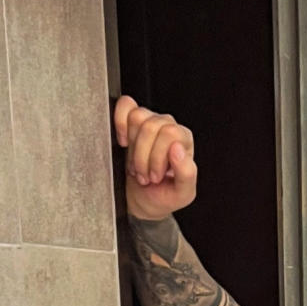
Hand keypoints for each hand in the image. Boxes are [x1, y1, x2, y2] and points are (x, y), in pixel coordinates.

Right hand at [113, 95, 197, 222]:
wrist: (144, 200)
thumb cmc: (164, 195)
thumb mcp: (181, 194)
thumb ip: (186, 173)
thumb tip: (178, 149)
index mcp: (184, 140)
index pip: (169, 133)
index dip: (156, 158)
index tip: (155, 176)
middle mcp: (169, 127)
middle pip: (150, 126)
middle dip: (142, 156)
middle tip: (145, 174)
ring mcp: (150, 121)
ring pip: (137, 117)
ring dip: (132, 146)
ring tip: (137, 164)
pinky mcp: (132, 121)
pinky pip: (125, 105)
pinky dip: (120, 123)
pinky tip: (124, 143)